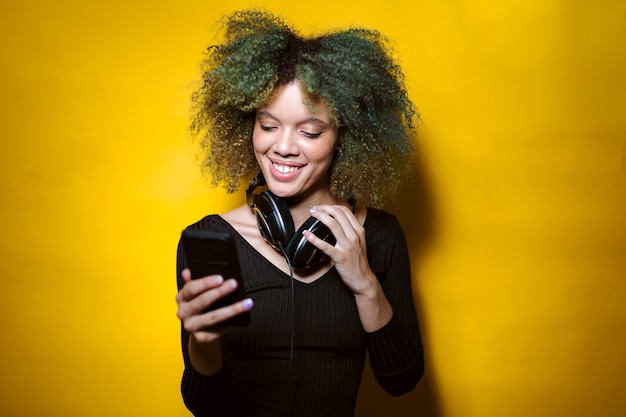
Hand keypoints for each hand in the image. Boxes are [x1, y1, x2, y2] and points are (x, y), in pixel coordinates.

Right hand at [175, 268, 253, 343]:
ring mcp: (191, 326)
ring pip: (213, 317)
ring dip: (232, 309)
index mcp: (182, 297)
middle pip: (202, 301)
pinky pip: (218, 329)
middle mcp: (183, 312)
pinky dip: (231, 321)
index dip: (205, 283)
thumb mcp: (197, 292)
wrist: (201, 329)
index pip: (191, 288)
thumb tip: (188, 271)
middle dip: (219, 292)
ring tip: (247, 302)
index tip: (220, 278)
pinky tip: (242, 315)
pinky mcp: (201, 337)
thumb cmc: (202, 305)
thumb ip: (195, 281)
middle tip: (234, 284)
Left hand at [304, 205, 393, 331]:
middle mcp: (354, 236)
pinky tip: (307, 234)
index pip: (345, 211)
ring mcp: (348, 246)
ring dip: (320, 216)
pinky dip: (314, 239)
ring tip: (312, 214)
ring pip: (333, 225)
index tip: (322, 207)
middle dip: (324, 208)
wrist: (363, 279)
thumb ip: (351, 230)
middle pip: (339, 214)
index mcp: (359, 231)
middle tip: (314, 209)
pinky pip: (325, 246)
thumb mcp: (359, 242)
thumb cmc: (358, 261)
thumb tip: (339, 220)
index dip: (332, 206)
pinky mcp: (340, 257)